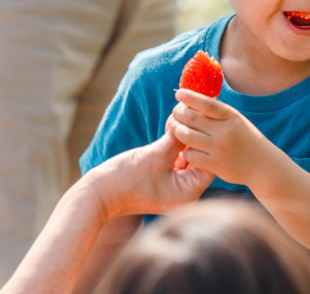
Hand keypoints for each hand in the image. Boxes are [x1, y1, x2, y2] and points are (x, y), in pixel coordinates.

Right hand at [85, 129, 214, 220]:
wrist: (100, 193)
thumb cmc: (127, 178)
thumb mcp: (157, 154)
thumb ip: (178, 138)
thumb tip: (193, 120)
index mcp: (189, 194)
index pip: (209, 163)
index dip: (205, 140)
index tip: (200, 120)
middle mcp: (186, 194)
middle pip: (199, 161)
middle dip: (193, 138)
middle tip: (188, 116)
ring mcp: (175, 188)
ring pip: (187, 159)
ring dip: (182, 140)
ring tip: (177, 119)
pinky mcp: (164, 182)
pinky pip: (176, 162)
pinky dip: (174, 147)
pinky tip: (170, 129)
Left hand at [169, 87, 270, 185]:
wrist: (263, 165)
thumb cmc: (243, 138)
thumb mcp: (235, 120)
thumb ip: (216, 111)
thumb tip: (190, 98)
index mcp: (231, 116)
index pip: (208, 104)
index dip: (191, 97)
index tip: (178, 94)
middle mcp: (225, 131)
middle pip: (191, 118)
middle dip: (177, 114)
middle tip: (174, 115)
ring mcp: (220, 148)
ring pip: (186, 136)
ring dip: (177, 132)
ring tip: (175, 130)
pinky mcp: (215, 165)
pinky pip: (191, 155)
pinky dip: (186, 152)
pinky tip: (189, 150)